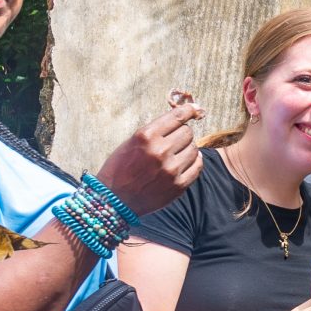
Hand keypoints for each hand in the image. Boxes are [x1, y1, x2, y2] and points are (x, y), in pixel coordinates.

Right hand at [93, 101, 204, 217]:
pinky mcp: (178, 186)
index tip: (194, 109)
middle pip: (187, 132)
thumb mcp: (132, 142)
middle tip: (174, 140)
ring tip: (177, 153)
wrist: (114, 200)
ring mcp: (171, 170)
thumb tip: (181, 118)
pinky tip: (186, 161)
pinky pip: (197, 166)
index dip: (188, 111)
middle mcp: (160, 151)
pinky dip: (194, 161)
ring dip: (188, 148)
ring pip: (194, 149)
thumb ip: (155, 131)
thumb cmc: (120, 168)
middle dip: (182, 134)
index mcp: (146, 136)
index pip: (177, 117)